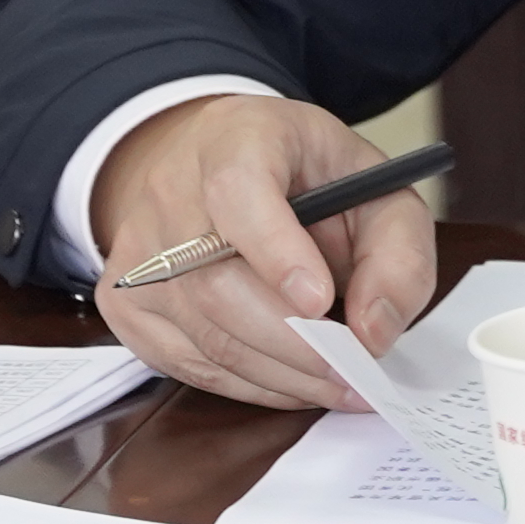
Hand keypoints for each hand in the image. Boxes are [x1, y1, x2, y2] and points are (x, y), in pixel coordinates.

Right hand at [89, 94, 438, 407]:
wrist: (219, 165)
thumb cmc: (306, 179)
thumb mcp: (377, 189)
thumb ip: (397, 253)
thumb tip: (375, 332)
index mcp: (238, 139)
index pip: (237, 189)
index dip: (275, 248)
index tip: (320, 299)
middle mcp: (172, 190)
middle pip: (218, 283)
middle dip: (297, 342)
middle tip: (357, 372)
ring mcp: (140, 251)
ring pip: (204, 334)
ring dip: (282, 374)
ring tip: (340, 383)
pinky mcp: (126, 304)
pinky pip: (188, 363)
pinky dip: (250, 384)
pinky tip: (294, 381)